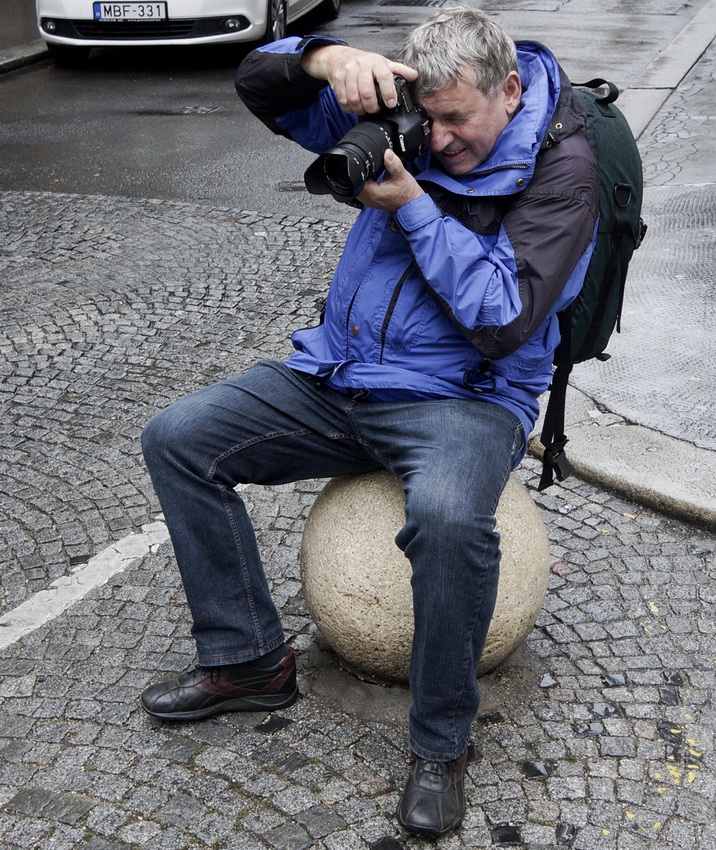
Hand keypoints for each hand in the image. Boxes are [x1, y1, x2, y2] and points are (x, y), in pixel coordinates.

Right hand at [301, 45, 416, 114]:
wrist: (340, 56)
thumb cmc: (365, 63)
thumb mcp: (384, 63)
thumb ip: (399, 70)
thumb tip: (414, 75)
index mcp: (376, 62)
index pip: (384, 76)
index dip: (389, 92)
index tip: (391, 104)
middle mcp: (361, 66)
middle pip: (367, 92)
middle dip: (372, 106)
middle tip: (376, 110)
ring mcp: (348, 72)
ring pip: (353, 98)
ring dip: (360, 109)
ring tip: (364, 111)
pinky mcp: (337, 80)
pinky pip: (342, 99)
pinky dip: (349, 108)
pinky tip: (354, 108)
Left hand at [357, 149, 424, 212]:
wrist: (412, 204)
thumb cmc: (407, 193)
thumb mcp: (401, 175)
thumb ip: (393, 163)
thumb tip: (387, 152)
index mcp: (373, 193)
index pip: (356, 181)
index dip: (356, 170)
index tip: (360, 162)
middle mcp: (369, 199)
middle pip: (353, 185)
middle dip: (357, 174)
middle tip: (364, 164)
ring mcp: (369, 201)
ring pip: (356, 189)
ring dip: (360, 179)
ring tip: (366, 170)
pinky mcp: (372, 200)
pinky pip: (362, 191)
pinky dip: (364, 183)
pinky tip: (369, 177)